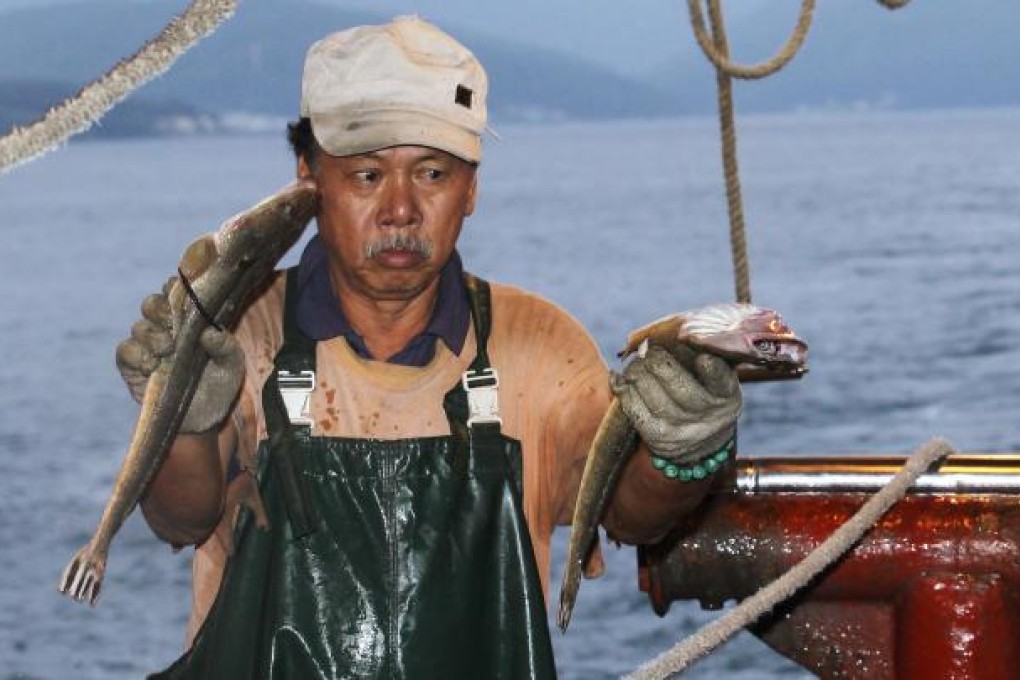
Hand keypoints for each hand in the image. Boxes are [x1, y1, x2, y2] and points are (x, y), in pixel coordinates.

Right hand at [114, 236, 244, 433]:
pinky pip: (125, 351)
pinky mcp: (133, 366)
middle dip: (161, 310)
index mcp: (189, 320)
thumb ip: (226, 347)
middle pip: (152, 303)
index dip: (177, 287)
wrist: (204, 419)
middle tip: (172, 325)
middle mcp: (165, 328)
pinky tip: (152, 365)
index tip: (185, 294)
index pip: (177, 292)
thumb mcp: (232, 366)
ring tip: (167, 349)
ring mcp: (147, 346)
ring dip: (152, 335)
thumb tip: (210, 332)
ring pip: (139, 326)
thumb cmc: (219, 385)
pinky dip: (136, 354)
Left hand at [610, 345, 740, 461]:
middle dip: (657, 362)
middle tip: (647, 350)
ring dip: (637, 373)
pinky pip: (636, 411)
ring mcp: (684, 430)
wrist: (699, 442)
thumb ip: (697, 354)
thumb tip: (664, 334)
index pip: (721, 380)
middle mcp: (709, 415)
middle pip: (680, 386)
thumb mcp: (712, 376)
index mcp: (727, 394)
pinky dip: (624, 391)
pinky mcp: (659, 439)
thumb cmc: (702, 392)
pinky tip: (620, 378)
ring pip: (654, 397)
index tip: (702, 358)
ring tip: (634, 363)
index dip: (712, 369)